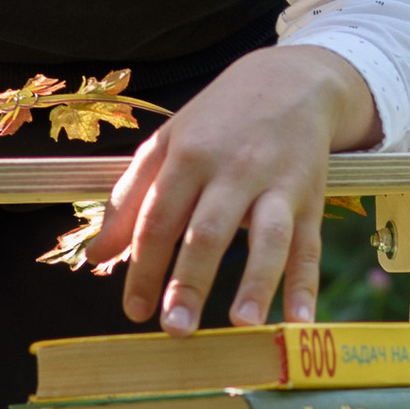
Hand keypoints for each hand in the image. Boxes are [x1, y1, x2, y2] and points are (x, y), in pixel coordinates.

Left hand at [95, 45, 379, 332]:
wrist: (291, 81)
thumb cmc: (217, 120)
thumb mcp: (167, 144)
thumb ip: (130, 198)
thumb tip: (97, 255)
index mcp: (189, 155)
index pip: (159, 219)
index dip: (143, 266)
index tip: (134, 311)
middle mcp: (234, 170)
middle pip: (209, 231)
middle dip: (191, 280)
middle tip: (175, 327)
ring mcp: (278, 185)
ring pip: (268, 237)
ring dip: (256, 283)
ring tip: (241, 324)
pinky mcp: (312, 198)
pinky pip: (310, 246)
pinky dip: (308, 285)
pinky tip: (301, 321)